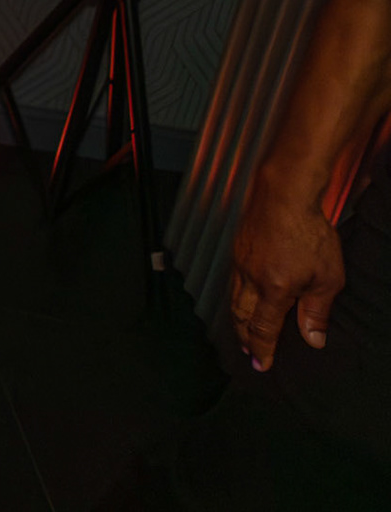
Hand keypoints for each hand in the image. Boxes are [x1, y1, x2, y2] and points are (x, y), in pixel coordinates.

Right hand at [228, 177, 346, 370]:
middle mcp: (251, 279)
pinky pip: (232, 281)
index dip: (262, 349)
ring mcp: (240, 262)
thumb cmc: (309, 231)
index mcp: (274, 289)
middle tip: (248, 351)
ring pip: (233, 299)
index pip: (263, 328)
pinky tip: (243, 296)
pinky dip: (236, 297)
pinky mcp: (238, 249)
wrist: (284, 195)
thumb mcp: (327, 276)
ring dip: (237, 319)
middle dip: (244, 337)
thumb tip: (313, 339)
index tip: (261, 364)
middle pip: (241, 316)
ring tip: (242, 330)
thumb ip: (317, 310)